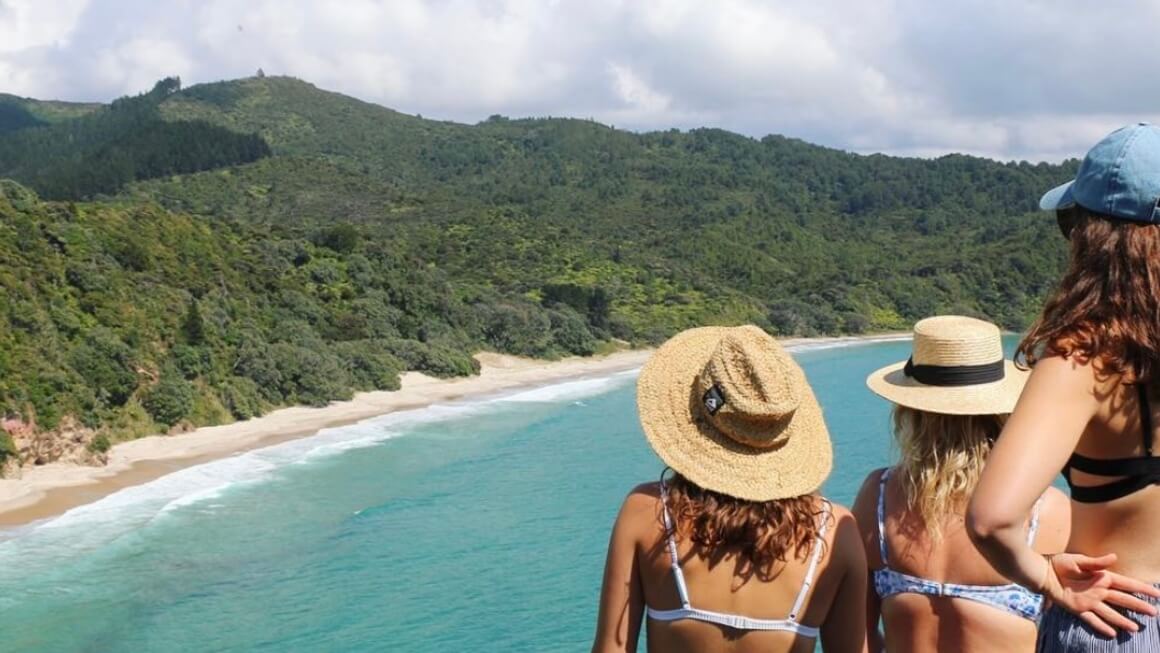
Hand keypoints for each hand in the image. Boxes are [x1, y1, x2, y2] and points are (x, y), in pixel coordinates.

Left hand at [1041, 553, 1159, 637]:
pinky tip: (1112, 633)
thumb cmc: (1060, 563)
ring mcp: (1089, 601)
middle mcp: (1098, 591)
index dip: (1141, 588)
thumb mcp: (1079, 560)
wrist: (1042, 572)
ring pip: (1110, 613)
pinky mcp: (1078, 608)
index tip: (1156, 593)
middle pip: (1122, 600)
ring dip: (1123, 620)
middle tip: (1154, 612)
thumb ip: (1097, 562)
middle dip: (1138, 606)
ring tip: (1136, 628)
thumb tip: (1114, 557)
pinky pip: (1092, 619)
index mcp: (1102, 577)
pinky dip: (1101, 626)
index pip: (1126, 584)